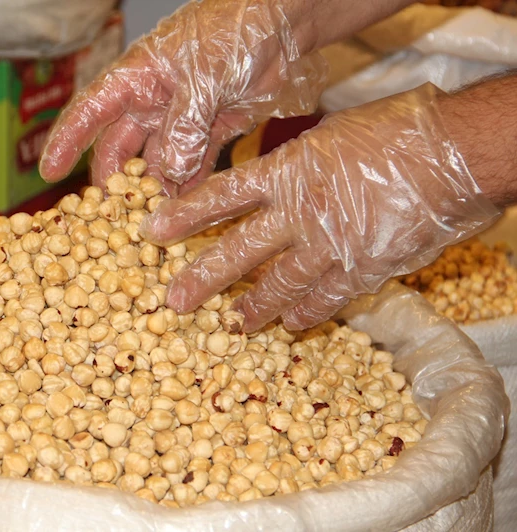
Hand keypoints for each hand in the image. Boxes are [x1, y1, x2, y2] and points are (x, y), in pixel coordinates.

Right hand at [39, 0, 326, 195]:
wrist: (283, 24)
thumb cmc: (235, 32)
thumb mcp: (205, 76)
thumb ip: (184, 124)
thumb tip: (167, 172)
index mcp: (138, 77)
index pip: (90, 111)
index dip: (67, 141)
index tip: (49, 171)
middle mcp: (153, 101)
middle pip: (119, 147)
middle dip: (114, 180)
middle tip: (111, 214)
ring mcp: (181, 120)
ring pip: (155, 163)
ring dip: (153, 190)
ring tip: (151, 223)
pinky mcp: (210, 132)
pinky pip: (191, 166)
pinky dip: (187, 188)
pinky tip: (183, 211)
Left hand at [140, 84, 499, 330]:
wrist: (454, 155)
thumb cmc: (396, 132)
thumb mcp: (331, 137)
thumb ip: (297, 166)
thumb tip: (276, 183)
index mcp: (287, 171)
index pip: (222, 196)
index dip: (185, 215)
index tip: (152, 230)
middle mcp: (299, 212)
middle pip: (238, 251)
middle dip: (203, 278)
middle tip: (174, 302)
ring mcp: (329, 246)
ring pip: (278, 284)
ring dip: (252, 308)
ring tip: (233, 325)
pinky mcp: (363, 270)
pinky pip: (326, 299)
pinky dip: (307, 314)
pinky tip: (290, 326)